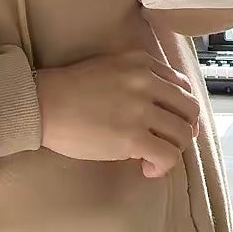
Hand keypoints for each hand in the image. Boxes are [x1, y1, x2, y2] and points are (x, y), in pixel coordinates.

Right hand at [34, 50, 200, 178]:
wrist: (43, 104)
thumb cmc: (70, 89)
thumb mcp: (110, 67)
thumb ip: (138, 78)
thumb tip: (160, 108)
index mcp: (142, 62)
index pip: (182, 86)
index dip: (182, 109)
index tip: (172, 122)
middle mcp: (146, 81)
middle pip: (189, 109)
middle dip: (184, 130)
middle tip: (169, 143)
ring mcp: (140, 109)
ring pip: (182, 134)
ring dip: (173, 150)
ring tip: (153, 157)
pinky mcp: (132, 137)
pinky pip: (167, 155)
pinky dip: (162, 166)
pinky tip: (147, 169)